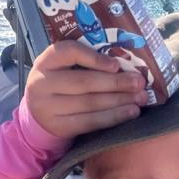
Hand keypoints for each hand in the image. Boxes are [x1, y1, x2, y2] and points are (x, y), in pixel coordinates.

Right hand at [24, 41, 147, 139]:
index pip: (68, 52)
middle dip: (115, 82)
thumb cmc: (60, 83)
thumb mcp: (63, 67)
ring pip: (89, 103)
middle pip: (83, 82)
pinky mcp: (58, 126)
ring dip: (119, 101)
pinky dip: (113, 117)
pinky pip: (90, 122)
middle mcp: (42, 83)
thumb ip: (86, 63)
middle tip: (139, 82)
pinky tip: (130, 113)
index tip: (116, 64)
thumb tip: (126, 66)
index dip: (94, 57)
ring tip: (140, 98)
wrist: (38, 112)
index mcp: (45, 61)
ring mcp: (47, 107)